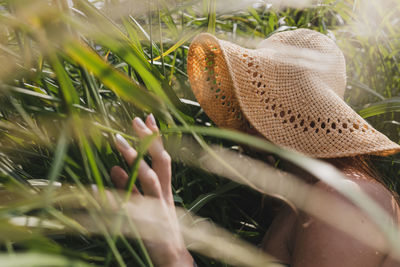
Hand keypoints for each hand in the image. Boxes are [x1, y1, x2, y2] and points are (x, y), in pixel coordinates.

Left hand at [111, 114, 192, 266]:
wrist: (172, 260)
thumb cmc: (159, 231)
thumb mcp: (147, 205)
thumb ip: (131, 187)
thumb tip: (114, 166)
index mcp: (165, 190)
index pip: (163, 159)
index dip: (157, 138)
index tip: (148, 117)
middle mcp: (164, 195)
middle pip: (161, 164)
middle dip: (149, 142)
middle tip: (135, 121)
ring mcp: (158, 209)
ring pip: (149, 179)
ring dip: (135, 159)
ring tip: (117, 141)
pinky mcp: (148, 225)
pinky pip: (130, 209)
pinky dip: (115, 197)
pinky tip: (97, 187)